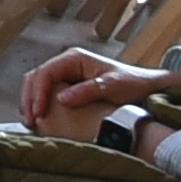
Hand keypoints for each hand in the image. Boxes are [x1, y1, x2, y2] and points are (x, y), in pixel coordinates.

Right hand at [19, 47, 180, 141]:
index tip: (38, 113)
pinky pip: (48, 93)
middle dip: (29, 99)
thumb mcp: (113, 87)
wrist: (150, 87)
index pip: (45, 73)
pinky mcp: (70, 86)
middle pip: (36, 78)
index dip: (37, 93)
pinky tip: (41, 119)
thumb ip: (87, 91)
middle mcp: (67, 64)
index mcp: (74, 58)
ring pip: (38, 85)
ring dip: (32, 102)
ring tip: (32, 122)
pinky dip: (41, 105)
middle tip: (30, 121)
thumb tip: (61, 100)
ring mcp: (67, 75)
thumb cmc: (134, 84)